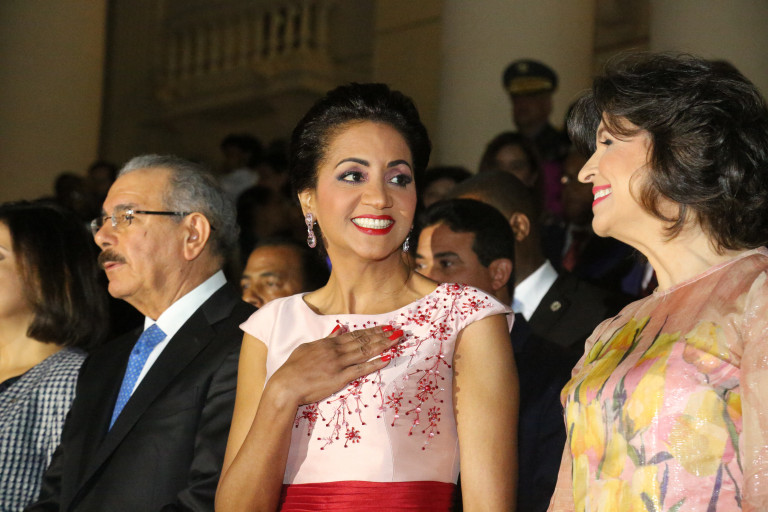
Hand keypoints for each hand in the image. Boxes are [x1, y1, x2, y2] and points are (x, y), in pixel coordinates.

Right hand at [270, 325, 403, 405]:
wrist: (286, 385)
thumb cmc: (293, 368)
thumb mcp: (307, 348)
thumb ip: (326, 338)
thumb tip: (340, 329)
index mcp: (328, 342)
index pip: (355, 334)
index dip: (372, 331)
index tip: (385, 327)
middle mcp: (336, 350)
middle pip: (364, 341)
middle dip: (383, 335)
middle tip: (398, 331)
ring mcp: (339, 364)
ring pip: (365, 352)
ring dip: (383, 346)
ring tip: (397, 341)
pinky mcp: (339, 378)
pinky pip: (361, 370)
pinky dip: (375, 364)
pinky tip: (387, 359)